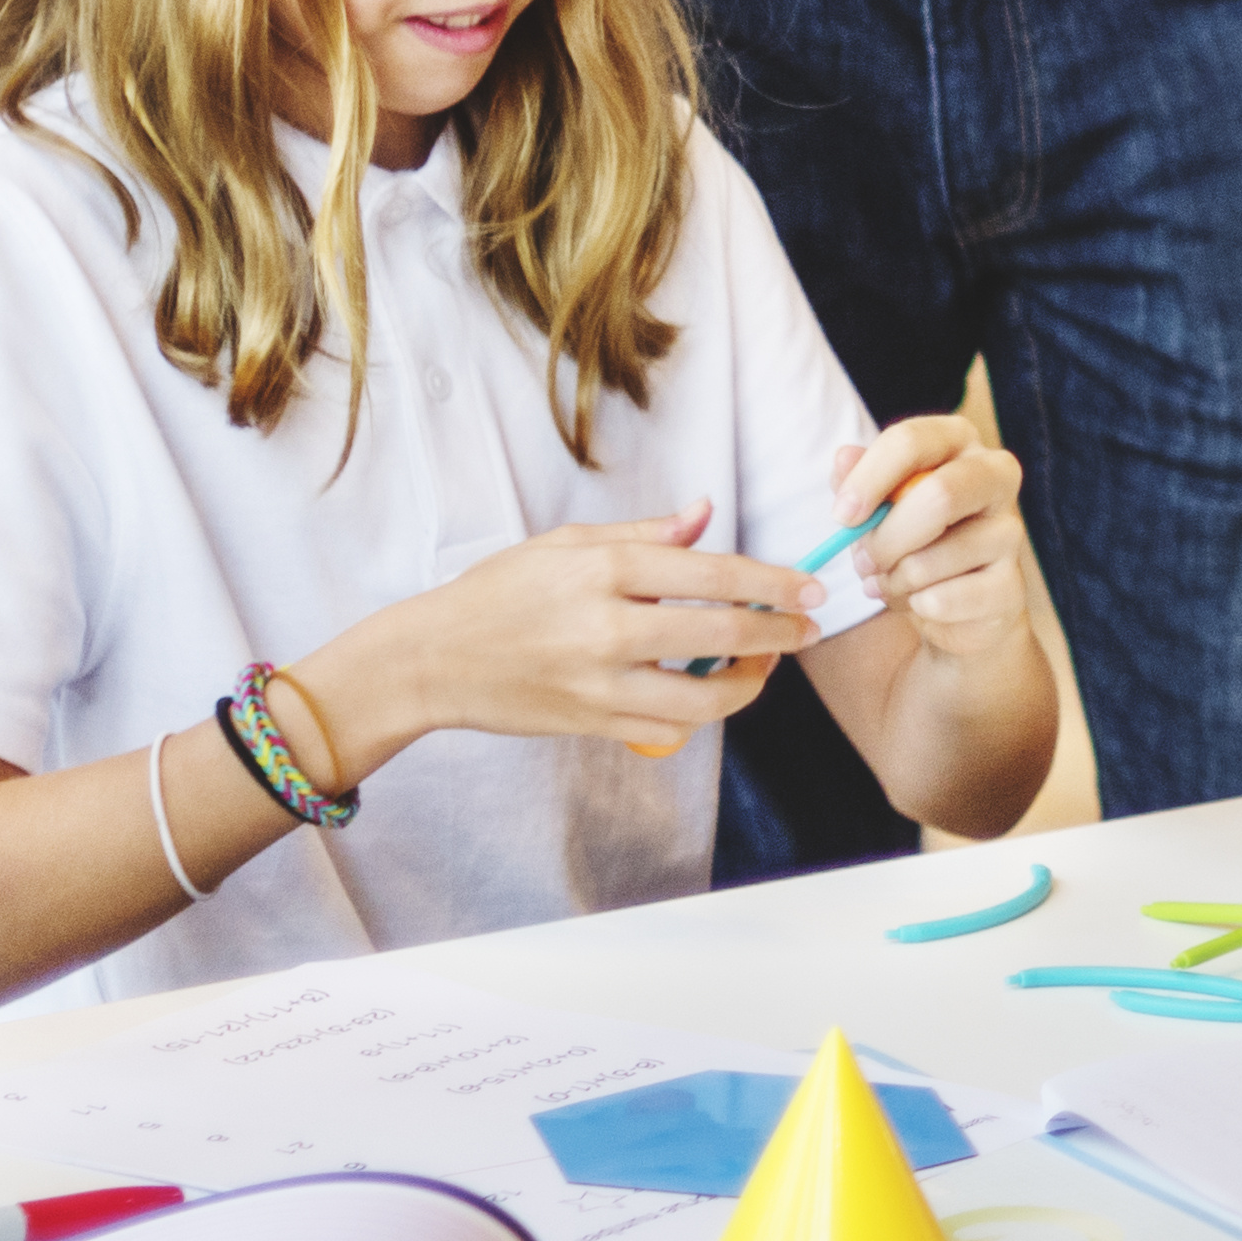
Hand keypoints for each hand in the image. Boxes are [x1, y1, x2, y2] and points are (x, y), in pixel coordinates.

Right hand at [324, 505, 815, 774]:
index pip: (712, 573)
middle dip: (779, 632)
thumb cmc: (497, 593)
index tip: (809, 588)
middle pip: (721, 634)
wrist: (431, 660)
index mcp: (602, 570)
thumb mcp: (564, 544)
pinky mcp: (592, 723)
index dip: (772, 582)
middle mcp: (605, 627)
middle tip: (807, 628)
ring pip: (704, 697)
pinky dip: (703, 712)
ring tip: (764, 666)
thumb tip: (705, 513)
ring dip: (750, 683)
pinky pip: (669, 727)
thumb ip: (642, 533)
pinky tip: (713, 692)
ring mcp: (599, 682)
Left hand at [818, 417, 1037, 671]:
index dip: (869, 479)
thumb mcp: (877, 501)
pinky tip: (920, 602)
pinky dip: (916, 607)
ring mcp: (1010, 532)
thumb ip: (856, 478)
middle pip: (940, 496)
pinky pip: (942, 601)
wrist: (957, 599)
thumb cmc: (911, 534)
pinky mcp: (1011, 586)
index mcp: (959, 440)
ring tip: (891, 583)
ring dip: (894, 581)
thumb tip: (843, 458)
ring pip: (930, 560)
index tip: (842, 516)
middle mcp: (996, 476)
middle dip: (885, 538)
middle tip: (862, 562)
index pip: (911, 442)